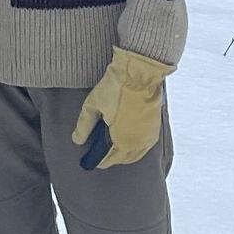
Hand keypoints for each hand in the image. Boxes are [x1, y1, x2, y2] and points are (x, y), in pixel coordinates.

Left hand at [71, 48, 171, 169]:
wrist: (140, 72)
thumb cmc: (116, 87)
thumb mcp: (93, 105)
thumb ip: (84, 125)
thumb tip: (77, 140)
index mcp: (122, 141)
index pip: (109, 159)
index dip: (99, 161)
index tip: (92, 161)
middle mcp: (138, 143)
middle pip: (124, 159)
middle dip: (113, 158)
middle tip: (102, 154)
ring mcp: (149, 135)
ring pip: (137, 153)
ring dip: (126, 154)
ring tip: (114, 147)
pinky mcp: (156, 126)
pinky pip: (145, 145)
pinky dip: (137, 146)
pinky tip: (129, 140)